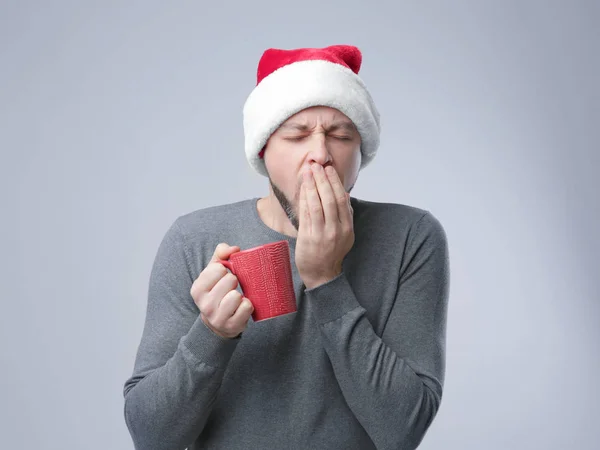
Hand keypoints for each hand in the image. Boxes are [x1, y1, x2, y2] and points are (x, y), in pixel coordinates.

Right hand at [190, 243, 254, 338]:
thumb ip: (220, 254)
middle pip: (230, 280)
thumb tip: (234, 249)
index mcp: (197, 289)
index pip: (218, 268)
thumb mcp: (214, 273)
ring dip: (241, 295)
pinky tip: (241, 307)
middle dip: (234, 281)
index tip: (223, 276)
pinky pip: (247, 307)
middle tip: (231, 287)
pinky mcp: (232, 326)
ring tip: (236, 298)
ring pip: (237, 296)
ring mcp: (217, 317)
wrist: (219, 323)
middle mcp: (204, 305)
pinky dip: (248, 305)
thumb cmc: (218, 291)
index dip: (225, 269)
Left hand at [295, 163, 354, 288]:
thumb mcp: (344, 234)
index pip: (342, 199)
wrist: (321, 274)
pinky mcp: (309, 238)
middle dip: (323, 180)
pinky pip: (307, 215)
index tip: (329, 169)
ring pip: (318, 205)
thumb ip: (345, 215)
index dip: (335, 182)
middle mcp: (337, 230)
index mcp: (347, 228)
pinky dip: (305, 200)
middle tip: (316, 166)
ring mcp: (322, 235)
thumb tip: (344, 194)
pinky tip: (303, 189)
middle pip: (330, 199)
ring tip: (308, 172)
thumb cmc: (330, 252)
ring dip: (312, 186)